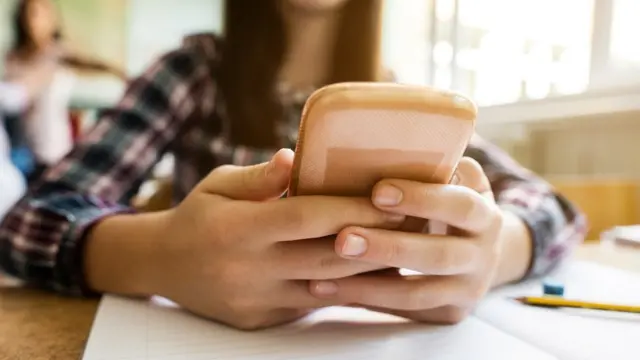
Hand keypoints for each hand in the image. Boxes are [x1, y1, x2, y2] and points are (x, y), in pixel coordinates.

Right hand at [151, 149, 404, 329]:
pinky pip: (312, 306)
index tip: (387, 197)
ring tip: (404, 249)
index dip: (349, 208)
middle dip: (374, 240)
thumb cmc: (198, 216)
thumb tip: (296, 157)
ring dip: (369, 270)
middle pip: (325, 257)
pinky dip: (344, 289)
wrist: (162, 266)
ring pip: (326, 288)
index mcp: (237, 229)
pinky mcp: (263, 319)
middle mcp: (248, 269)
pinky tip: (371, 273)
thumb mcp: (218, 185)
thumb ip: (259, 177)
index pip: (304, 217)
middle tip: (413, 221)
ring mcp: (257, 300)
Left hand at [308, 157, 504, 323]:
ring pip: (416, 294)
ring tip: (320, 276)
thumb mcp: (455, 183)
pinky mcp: (448, 314)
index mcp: (484, 216)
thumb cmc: (451, 205)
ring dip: (367, 286)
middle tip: (343, 240)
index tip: (378, 191)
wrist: (482, 252)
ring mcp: (467, 290)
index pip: (459, 206)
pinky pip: (404, 312)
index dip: (421, 199)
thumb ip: (434, 166)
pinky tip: (329, 291)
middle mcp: (481, 256)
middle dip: (388, 248)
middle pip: (437, 256)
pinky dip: (366, 301)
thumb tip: (385, 142)